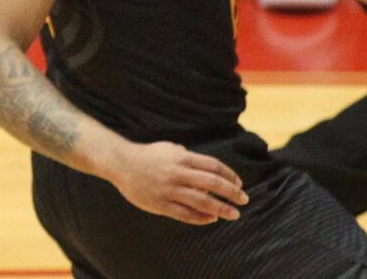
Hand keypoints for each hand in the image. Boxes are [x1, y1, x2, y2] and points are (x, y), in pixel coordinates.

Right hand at [107, 140, 247, 224]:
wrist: (121, 163)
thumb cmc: (147, 155)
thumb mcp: (169, 148)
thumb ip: (187, 156)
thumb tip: (204, 167)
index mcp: (181, 157)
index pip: (212, 166)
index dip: (229, 175)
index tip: (239, 183)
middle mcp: (178, 173)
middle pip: (212, 183)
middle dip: (231, 192)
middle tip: (244, 200)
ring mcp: (170, 189)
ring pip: (202, 201)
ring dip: (221, 208)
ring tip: (234, 214)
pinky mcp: (161, 204)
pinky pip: (185, 214)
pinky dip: (201, 218)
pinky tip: (211, 219)